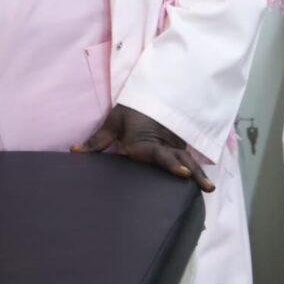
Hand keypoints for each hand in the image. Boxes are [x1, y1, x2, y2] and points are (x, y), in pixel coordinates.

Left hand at [74, 104, 213, 192]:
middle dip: (194, 174)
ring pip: (187, 161)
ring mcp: (174, 146)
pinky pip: (187, 160)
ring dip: (198, 174)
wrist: (151, 94)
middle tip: (207, 188)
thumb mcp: (114, 121)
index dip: (171, 164)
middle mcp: (164, 145)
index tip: (183, 173)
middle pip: (180, 160)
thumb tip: (74, 152)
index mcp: (146, 142)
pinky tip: (203, 186)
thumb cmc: (131, 109)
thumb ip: (97, 140)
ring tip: (209, 189)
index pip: (160, 154)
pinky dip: (196, 172)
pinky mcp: (178, 147)